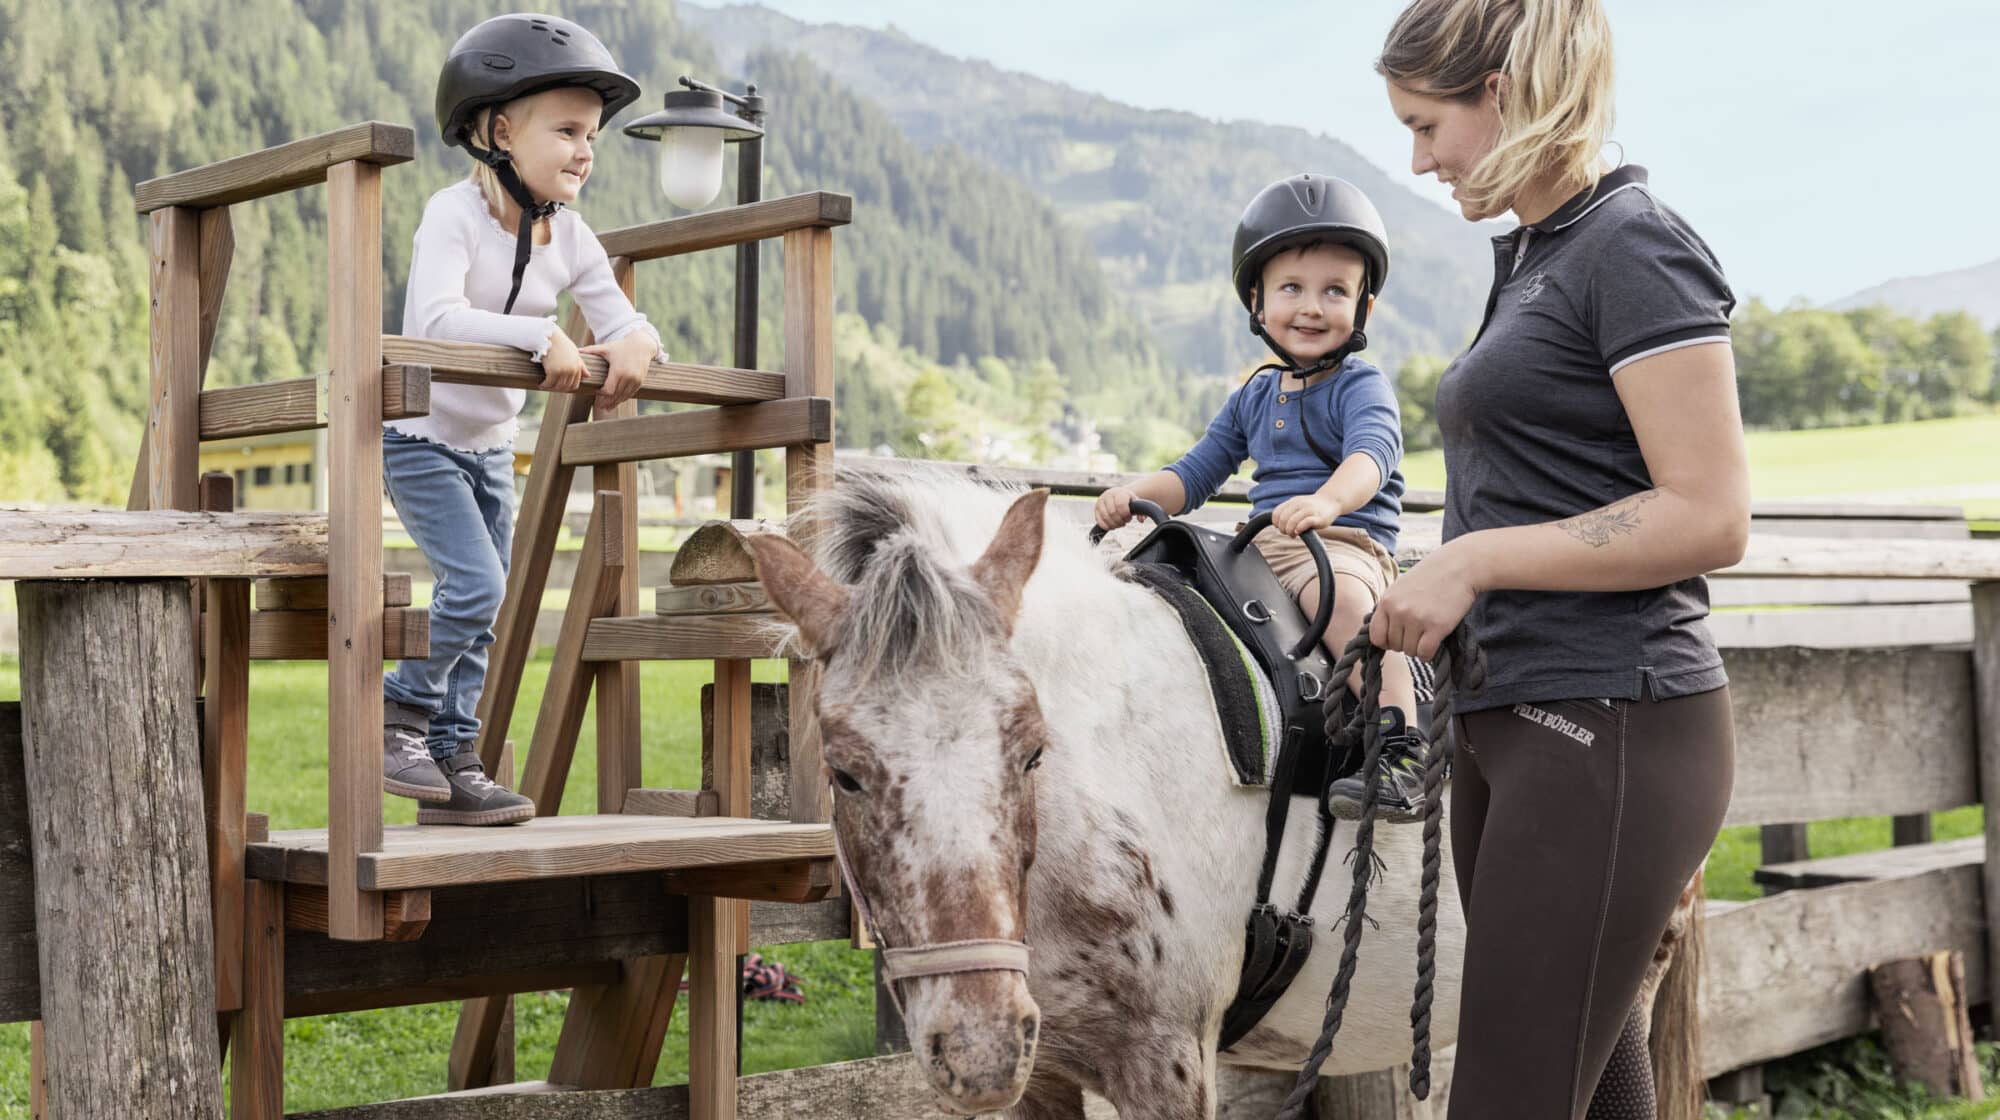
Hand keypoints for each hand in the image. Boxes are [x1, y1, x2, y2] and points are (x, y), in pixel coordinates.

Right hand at [538, 329, 585, 392]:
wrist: (550, 336)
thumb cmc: (561, 344)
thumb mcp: (574, 353)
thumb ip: (581, 365)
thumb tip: (588, 376)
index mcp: (577, 366)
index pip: (575, 384)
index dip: (566, 388)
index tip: (559, 386)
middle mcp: (571, 370)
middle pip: (566, 387)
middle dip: (558, 389)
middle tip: (550, 387)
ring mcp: (563, 371)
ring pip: (557, 386)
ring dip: (551, 388)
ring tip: (545, 386)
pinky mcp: (553, 371)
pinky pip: (549, 383)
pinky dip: (544, 385)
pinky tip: (541, 384)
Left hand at [583, 332, 657, 413]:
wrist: (641, 345)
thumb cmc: (621, 346)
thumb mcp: (606, 348)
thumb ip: (591, 350)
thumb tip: (577, 351)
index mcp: (618, 371)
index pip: (608, 390)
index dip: (601, 394)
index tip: (596, 392)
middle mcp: (628, 377)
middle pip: (615, 396)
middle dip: (607, 402)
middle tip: (600, 407)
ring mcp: (635, 380)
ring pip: (624, 396)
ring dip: (615, 402)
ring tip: (608, 408)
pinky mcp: (640, 382)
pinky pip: (631, 393)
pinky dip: (624, 398)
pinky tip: (618, 401)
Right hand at [1095, 486, 1137, 530]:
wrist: (1118, 495)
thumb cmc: (1128, 500)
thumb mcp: (1136, 503)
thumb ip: (1141, 511)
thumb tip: (1141, 520)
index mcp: (1119, 492)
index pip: (1120, 504)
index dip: (1125, 514)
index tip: (1129, 517)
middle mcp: (1107, 495)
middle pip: (1112, 513)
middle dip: (1120, 520)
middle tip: (1125, 521)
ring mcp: (1100, 502)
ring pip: (1106, 518)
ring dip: (1114, 524)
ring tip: (1120, 523)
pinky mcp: (1096, 509)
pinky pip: (1099, 521)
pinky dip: (1107, 526)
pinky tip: (1113, 525)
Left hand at [1272, 494, 1341, 536]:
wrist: (1331, 502)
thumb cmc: (1313, 508)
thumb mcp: (1298, 506)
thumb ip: (1288, 512)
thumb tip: (1277, 525)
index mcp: (1293, 502)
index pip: (1276, 513)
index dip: (1276, 523)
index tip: (1280, 528)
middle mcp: (1300, 504)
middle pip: (1283, 519)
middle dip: (1283, 529)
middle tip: (1288, 533)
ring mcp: (1309, 510)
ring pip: (1292, 521)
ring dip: (1290, 531)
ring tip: (1293, 534)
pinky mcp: (1318, 518)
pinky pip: (1305, 523)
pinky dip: (1299, 529)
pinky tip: (1299, 532)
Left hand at [1370, 537, 1481, 662]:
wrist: (1460, 566)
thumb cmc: (1431, 576)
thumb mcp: (1401, 587)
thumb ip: (1391, 607)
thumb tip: (1384, 633)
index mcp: (1387, 601)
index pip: (1376, 636)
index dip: (1386, 641)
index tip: (1398, 638)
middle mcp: (1398, 611)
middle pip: (1394, 645)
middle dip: (1406, 643)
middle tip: (1418, 633)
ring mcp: (1417, 619)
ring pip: (1410, 651)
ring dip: (1419, 648)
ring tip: (1427, 634)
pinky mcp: (1436, 626)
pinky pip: (1425, 653)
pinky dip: (1429, 654)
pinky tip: (1434, 642)